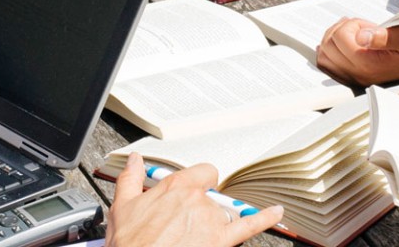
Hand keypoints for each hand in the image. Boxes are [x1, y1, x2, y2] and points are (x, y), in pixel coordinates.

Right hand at [107, 157, 283, 246]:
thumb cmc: (130, 244)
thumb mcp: (122, 207)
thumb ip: (130, 179)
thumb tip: (135, 160)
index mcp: (175, 187)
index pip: (202, 172)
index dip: (200, 182)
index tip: (195, 191)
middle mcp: (197, 199)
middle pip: (214, 195)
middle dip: (205, 207)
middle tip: (187, 225)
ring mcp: (211, 220)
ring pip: (225, 213)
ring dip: (218, 221)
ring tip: (198, 237)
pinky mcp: (221, 241)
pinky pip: (249, 226)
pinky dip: (265, 218)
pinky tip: (276, 212)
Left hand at [315, 18, 398, 86]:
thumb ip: (383, 36)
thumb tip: (361, 35)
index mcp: (370, 64)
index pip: (340, 38)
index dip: (351, 24)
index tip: (369, 24)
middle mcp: (360, 74)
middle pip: (328, 46)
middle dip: (340, 29)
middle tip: (360, 26)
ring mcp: (356, 78)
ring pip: (324, 56)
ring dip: (333, 38)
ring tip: (352, 32)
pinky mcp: (356, 77)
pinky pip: (329, 66)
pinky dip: (330, 50)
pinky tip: (343, 42)